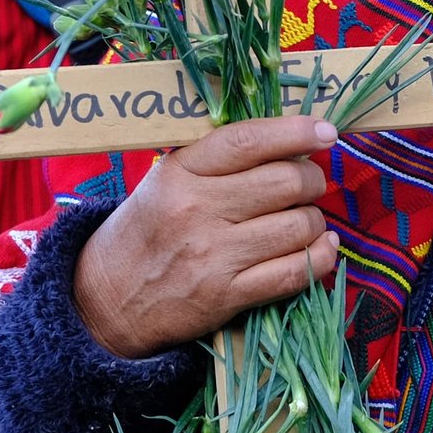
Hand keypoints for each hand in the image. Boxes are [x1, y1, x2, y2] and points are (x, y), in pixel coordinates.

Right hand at [73, 116, 339, 358]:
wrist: (107, 300)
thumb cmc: (148, 230)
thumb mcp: (166, 180)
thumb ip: (218, 160)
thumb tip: (290, 141)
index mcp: (180, 172)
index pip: (248, 141)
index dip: (296, 132)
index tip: (326, 131)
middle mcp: (196, 209)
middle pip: (286, 182)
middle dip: (311, 181)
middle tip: (308, 185)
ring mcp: (213, 255)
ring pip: (298, 226)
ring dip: (315, 221)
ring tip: (304, 220)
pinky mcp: (226, 296)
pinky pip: (295, 272)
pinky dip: (320, 257)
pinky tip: (322, 248)